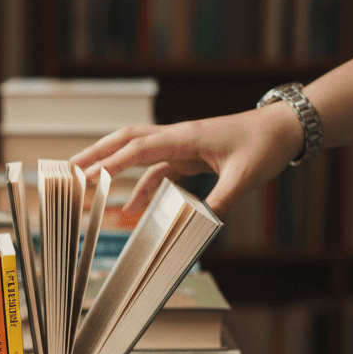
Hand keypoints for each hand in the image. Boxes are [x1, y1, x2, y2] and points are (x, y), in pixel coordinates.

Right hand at [68, 104, 303, 218]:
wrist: (283, 128)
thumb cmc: (265, 144)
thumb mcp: (246, 175)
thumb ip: (221, 200)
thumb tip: (202, 225)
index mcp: (185, 137)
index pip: (138, 149)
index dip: (112, 164)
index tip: (88, 178)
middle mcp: (176, 137)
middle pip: (125, 140)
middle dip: (95, 154)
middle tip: (68, 168)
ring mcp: (179, 145)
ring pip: (135, 151)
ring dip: (110, 166)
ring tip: (86, 182)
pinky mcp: (186, 155)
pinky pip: (155, 170)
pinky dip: (140, 187)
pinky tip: (132, 209)